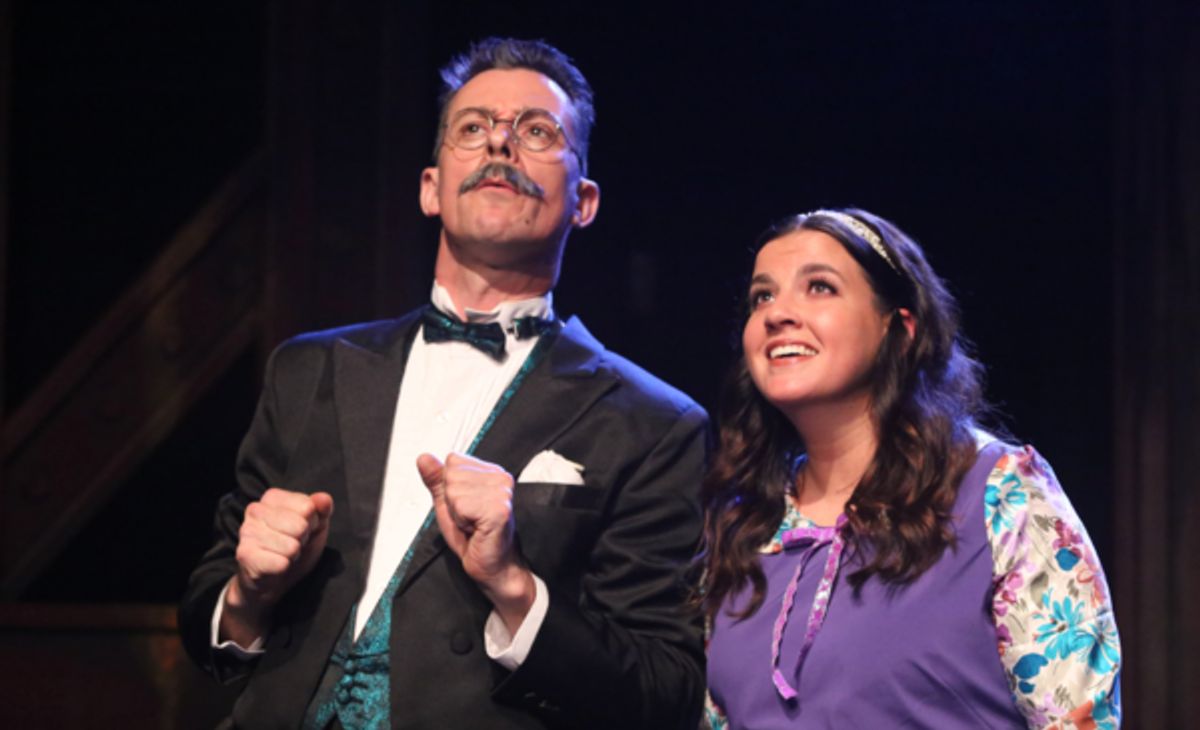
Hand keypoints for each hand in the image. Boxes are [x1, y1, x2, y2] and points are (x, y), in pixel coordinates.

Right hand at [221, 488, 333, 642]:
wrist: (274, 580)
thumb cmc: (296, 547)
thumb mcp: (316, 526)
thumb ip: (322, 510)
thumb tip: (323, 499)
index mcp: (272, 497)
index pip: (308, 507)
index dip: (311, 523)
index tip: (301, 530)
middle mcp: (255, 510)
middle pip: (300, 526)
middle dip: (302, 540)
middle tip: (291, 544)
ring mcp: (247, 531)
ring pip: (291, 546)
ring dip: (292, 555)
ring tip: (282, 554)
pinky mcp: (245, 555)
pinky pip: (281, 563)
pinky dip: (283, 568)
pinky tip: (274, 565)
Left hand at [417, 452, 534, 631]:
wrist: (492, 566)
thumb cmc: (474, 538)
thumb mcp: (448, 504)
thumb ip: (436, 480)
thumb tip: (424, 457)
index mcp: (490, 472)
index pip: (453, 460)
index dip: (449, 487)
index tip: (464, 506)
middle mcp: (500, 477)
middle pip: (451, 475)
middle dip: (452, 501)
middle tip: (468, 518)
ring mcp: (502, 492)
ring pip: (454, 491)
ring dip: (457, 514)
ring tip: (473, 524)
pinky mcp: (499, 509)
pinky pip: (462, 507)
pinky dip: (462, 522)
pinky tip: (476, 530)